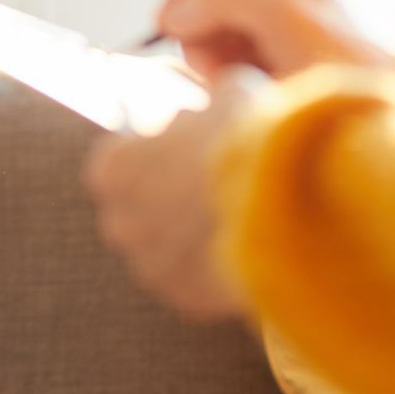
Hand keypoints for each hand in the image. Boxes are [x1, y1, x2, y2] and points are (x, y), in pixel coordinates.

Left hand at [82, 69, 262, 319]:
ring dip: (191, 235)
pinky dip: (215, 269)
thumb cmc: (247, 138)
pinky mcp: (184, 299)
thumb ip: (213, 100)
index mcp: (111, 168)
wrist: (283, 205)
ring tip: (238, 217)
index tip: (187, 146)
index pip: (121, 158)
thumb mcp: (231, 94)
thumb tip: (221, 100)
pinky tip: (248, 248)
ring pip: (166, 247)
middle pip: (140, 206)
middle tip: (212, 182)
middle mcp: (117, 222)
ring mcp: (148, 266)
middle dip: (170, 195)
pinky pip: (196, 280)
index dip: (157, 150)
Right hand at [155, 0, 394, 81]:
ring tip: (237, 81)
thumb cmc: (339, 65)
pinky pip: (212, 64)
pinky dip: (215, 78)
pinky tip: (240, 91)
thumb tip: (170, 17)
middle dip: (197, 30)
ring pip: (200, 33)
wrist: (370, 126)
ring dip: (207, 59)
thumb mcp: (280, 12)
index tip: (169, 28)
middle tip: (214, 64)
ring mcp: (263, 34)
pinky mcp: (257, 70)